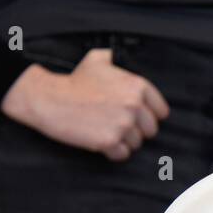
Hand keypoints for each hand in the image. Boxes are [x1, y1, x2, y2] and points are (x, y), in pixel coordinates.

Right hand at [0, 49, 169, 160]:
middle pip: (150, 130)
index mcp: (137, 86)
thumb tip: (126, 57)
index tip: (136, 116)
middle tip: (116, 123)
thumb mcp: (99, 60)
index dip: (149, 115)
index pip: (161, 111)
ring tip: (105, 128)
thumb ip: (119, 61)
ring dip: (123, 140)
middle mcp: (134, 105)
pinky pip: (122, 154)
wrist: (51, 99)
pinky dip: (113, 151)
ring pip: (137, 144)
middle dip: (136, 129)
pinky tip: (101, 139)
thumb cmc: (75, 80)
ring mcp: (123, 125)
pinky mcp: (110, 141)